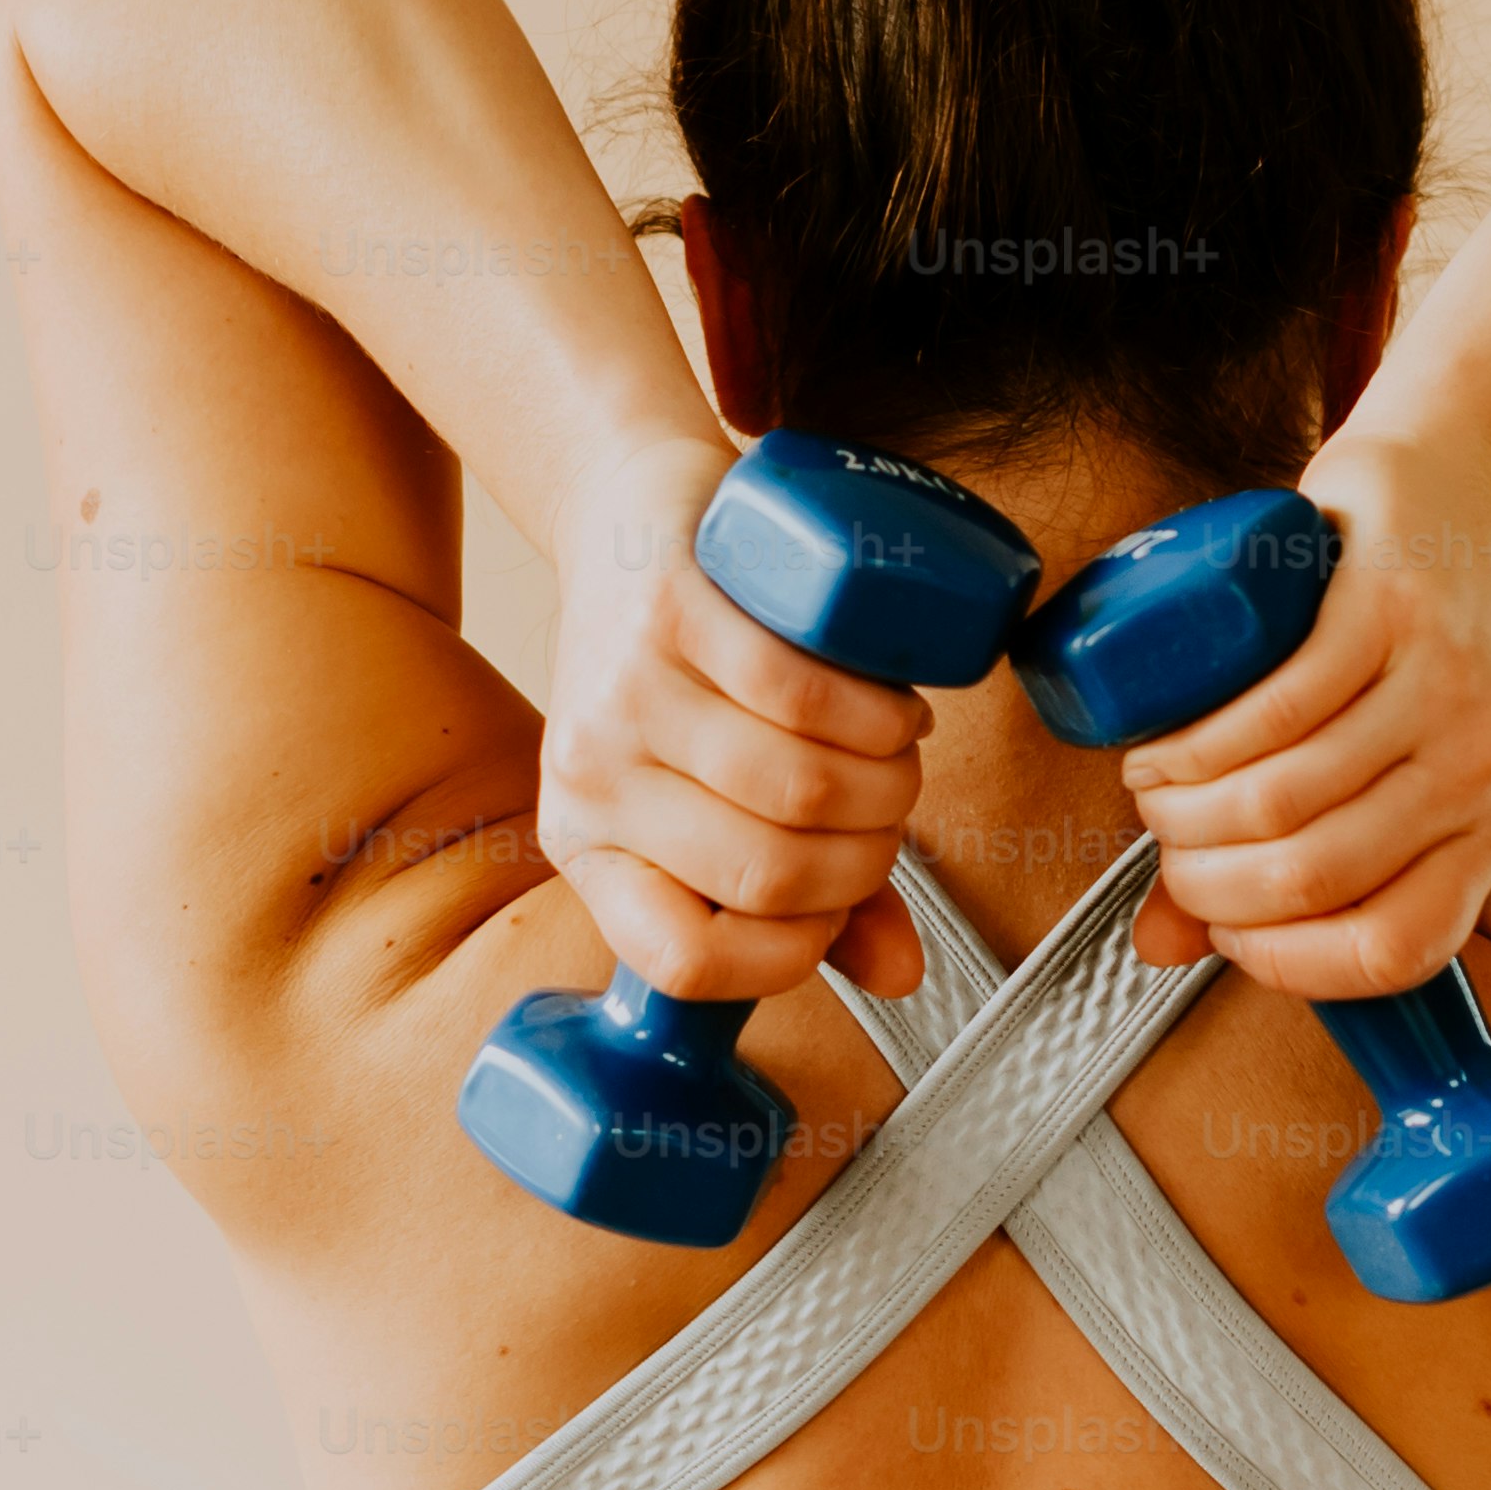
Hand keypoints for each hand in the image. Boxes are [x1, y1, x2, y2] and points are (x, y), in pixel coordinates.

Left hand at [533, 431, 933, 1005]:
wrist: (629, 512)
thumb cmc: (683, 668)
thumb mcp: (715, 793)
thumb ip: (807, 897)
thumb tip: (903, 977)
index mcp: (588, 848)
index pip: (683, 961)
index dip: (790, 958)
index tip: (840, 907)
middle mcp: (591, 779)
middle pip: (771, 871)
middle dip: (870, 852)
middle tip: (892, 805)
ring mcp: (625, 691)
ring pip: (797, 785)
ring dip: (888, 781)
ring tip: (899, 750)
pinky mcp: (671, 609)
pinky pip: (798, 692)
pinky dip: (875, 715)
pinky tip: (892, 707)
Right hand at [1115, 426, 1490, 994]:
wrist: (1446, 497)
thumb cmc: (1400, 647)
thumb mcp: (1371, 766)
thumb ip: (1276, 867)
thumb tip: (1165, 947)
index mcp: (1490, 831)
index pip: (1394, 949)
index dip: (1285, 962)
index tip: (1216, 926)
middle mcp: (1480, 771)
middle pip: (1315, 876)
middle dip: (1203, 876)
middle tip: (1160, 837)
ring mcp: (1444, 689)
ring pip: (1285, 797)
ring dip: (1183, 809)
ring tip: (1150, 785)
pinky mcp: (1392, 611)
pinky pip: (1279, 708)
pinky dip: (1198, 743)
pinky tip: (1161, 745)